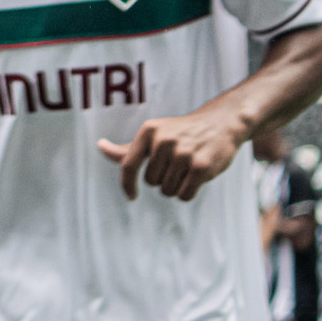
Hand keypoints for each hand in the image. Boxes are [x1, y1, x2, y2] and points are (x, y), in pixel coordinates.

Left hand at [97, 110, 245, 201]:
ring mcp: (183, 153)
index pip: (128, 164)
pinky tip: (197, 177)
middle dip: (162, 179)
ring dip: (176, 186)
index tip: (131, 197)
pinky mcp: (201, 167)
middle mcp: (163, 141)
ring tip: (187, 168)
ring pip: (168, 190)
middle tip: (177, 164)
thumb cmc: (181, 132)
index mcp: (148, 131)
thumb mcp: (153, 134)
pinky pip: (184, 195)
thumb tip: (100, 147)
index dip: (126, 184)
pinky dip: (188, 192)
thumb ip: (128, 148)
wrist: (220, 124)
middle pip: (151, 182)